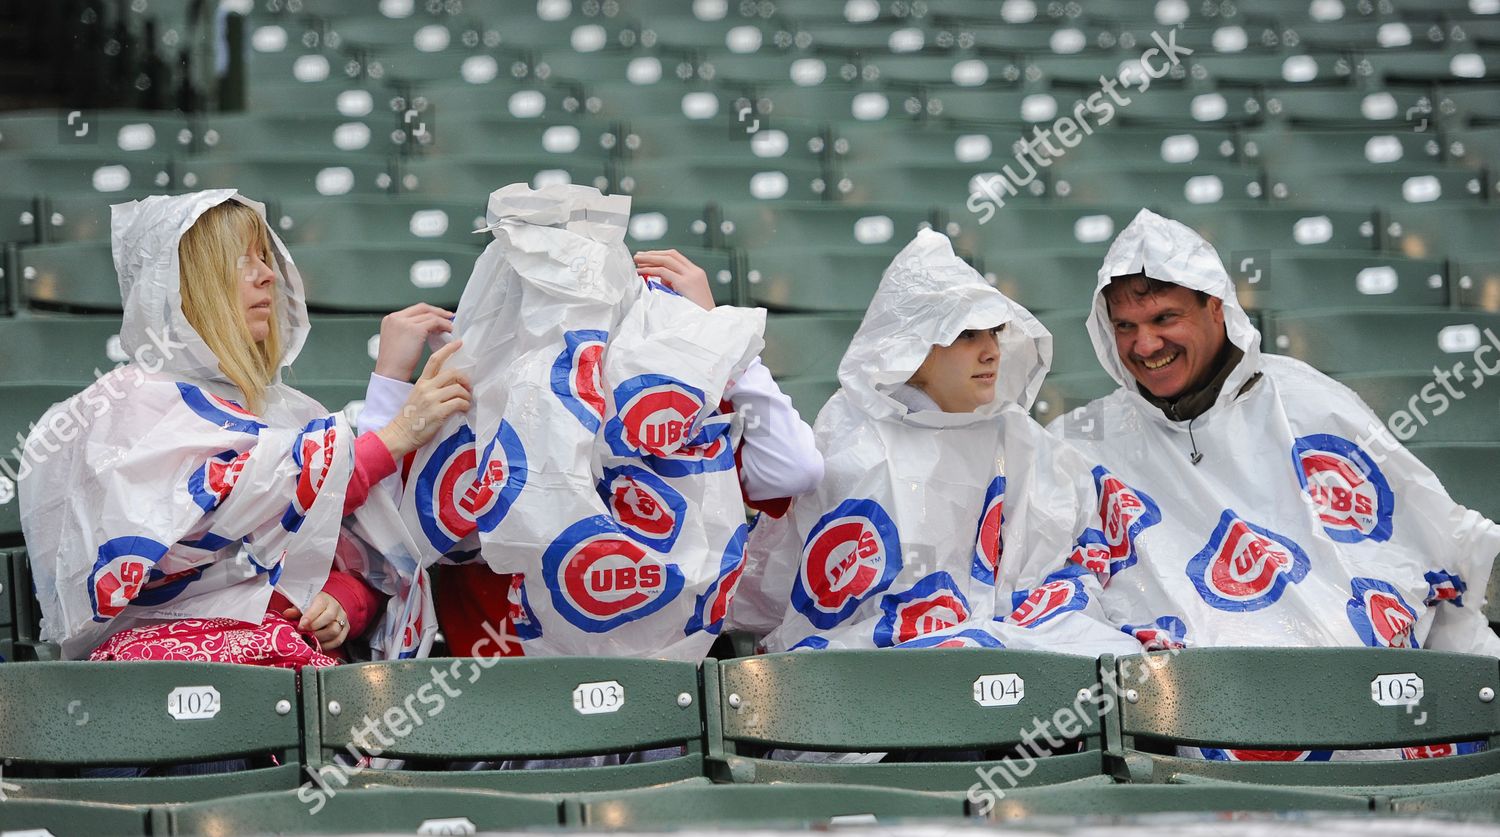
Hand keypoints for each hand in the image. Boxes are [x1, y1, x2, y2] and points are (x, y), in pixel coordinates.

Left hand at [282, 592, 349, 649]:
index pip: (320, 606)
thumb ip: (296, 610)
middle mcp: (336, 609)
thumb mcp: (304, 605)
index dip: (310, 617)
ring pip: (334, 631)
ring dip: (320, 638)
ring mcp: (343, 620)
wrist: (331, 607)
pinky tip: (318, 644)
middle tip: (303, 633)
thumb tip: (287, 614)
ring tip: (310, 640)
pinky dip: (327, 645)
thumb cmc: (314, 607)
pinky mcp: (345, 630)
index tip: (300, 625)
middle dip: (314, 629)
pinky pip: (338, 641)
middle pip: (329, 619)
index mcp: (325, 599)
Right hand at [375, 303, 455, 380]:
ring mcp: (404, 322)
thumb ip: (408, 331)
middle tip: (449, 316)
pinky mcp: (415, 329)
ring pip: (430, 315)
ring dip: (443, 320)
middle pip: (422, 308)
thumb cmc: (394, 363)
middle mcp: (396, 318)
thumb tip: (427, 328)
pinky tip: (448, 331)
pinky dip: (444, 325)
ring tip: (450, 327)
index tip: (438, 315)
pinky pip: (435, 322)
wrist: (390, 372)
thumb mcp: (398, 341)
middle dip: (438, 312)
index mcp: (390, 319)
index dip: (429, 311)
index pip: (414, 310)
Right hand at [376, 339, 471, 458]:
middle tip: (468, 387)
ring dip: (466, 395)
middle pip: (452, 373)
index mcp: (421, 383)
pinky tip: (463, 409)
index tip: (459, 343)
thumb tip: (450, 386)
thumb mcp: (417, 397)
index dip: (448, 349)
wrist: (399, 434)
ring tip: (466, 401)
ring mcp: (432, 400)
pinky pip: (459, 403)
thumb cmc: (409, 419)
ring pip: (458, 388)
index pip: (435, 360)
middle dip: (464, 379)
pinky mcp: (438, 412)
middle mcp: (426, 388)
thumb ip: (431, 389)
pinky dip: (465, 405)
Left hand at [634, 249, 714, 310]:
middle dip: (653, 254)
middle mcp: (694, 272)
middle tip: (638, 256)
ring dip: (649, 259)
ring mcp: (690, 276)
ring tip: (636, 260)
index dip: (660, 255)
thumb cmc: (696, 314)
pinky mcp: (684, 283)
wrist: (708, 322)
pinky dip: (650, 270)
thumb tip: (659, 278)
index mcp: (696, 273)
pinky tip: (641, 271)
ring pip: (666, 260)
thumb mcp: (686, 295)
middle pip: (671, 255)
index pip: (676, 257)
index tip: (647, 257)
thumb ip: (675, 284)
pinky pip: (664, 272)